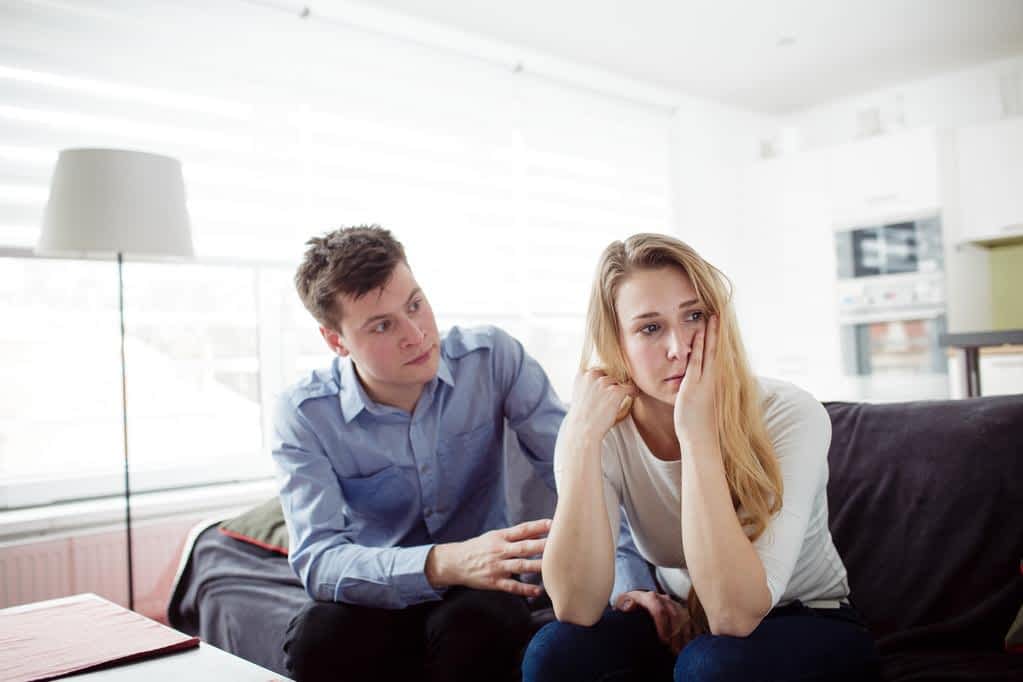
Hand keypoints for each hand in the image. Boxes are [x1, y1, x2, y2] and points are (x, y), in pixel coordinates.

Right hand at [425, 519, 550, 596]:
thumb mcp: (493, 536)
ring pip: (521, 566)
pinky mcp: (494, 581)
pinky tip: (538, 590)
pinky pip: (512, 586)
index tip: (553, 524)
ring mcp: (497, 566)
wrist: (455, 562)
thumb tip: (537, 530)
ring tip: (554, 567)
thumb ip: (514, 536)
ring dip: (538, 566)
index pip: (522, 530)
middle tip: (560, 544)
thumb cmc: (478, 548)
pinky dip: (526, 589)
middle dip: (542, 545)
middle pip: (524, 547)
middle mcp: (500, 550)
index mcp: (500, 537)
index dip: (537, 526)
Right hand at [563, 369, 635, 442]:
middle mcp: (591, 375)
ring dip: (620, 390)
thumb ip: (588, 384)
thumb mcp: (579, 395)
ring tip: (620, 399)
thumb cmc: (581, 418)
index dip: (602, 380)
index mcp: (581, 375)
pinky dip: (633, 392)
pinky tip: (632, 396)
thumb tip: (602, 380)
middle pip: (608, 374)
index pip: (597, 370)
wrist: (583, 431)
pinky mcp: (615, 391)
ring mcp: (603, 382)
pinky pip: (630, 387)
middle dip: (611, 384)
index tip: (606, 388)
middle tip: (612, 396)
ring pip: (619, 381)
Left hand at [615, 590, 691, 653]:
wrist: (635, 603)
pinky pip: (690, 621)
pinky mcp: (680, 609)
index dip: (662, 625)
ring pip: (684, 618)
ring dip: (683, 636)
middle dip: (674, 634)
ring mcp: (673, 603)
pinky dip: (689, 634)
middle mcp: (662, 598)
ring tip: (679, 651)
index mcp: (648, 597)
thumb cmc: (627, 607)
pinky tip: (685, 646)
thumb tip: (630, 605)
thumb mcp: (621, 605)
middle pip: (674, 615)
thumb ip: (623, 604)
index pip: (658, 608)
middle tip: (672, 650)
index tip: (663, 640)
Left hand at [673, 314, 718, 447]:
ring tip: (712, 316)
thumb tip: (703, 386)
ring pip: (710, 352)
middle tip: (719, 313)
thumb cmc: (699, 425)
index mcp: (716, 384)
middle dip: (718, 332)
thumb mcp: (704, 404)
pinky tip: (699, 332)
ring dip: (710, 333)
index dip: (719, 341)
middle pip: (718, 350)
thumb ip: (703, 392)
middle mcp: (714, 380)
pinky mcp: (693, 385)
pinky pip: (697, 360)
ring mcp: (705, 382)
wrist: (700, 439)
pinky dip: (700, 345)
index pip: (719, 358)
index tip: (719, 327)